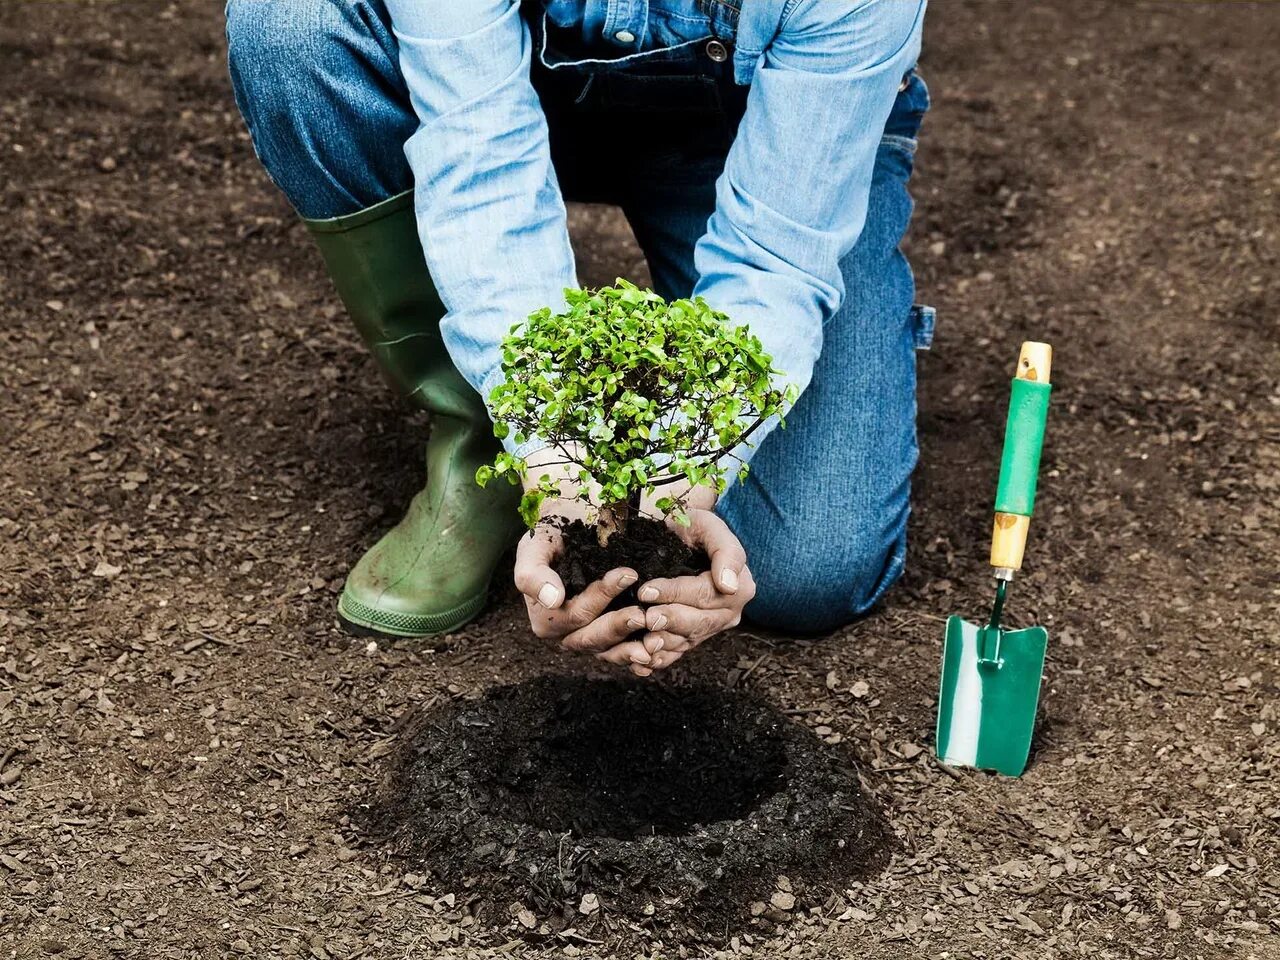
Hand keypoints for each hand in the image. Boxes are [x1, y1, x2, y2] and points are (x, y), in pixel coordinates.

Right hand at [513, 523, 656, 667]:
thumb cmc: (550, 538)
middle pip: (593, 637)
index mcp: (547, 618)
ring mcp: (590, 637)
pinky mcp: (610, 637)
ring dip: (632, 648)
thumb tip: (552, 599)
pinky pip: (623, 652)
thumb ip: (533, 574)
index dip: (601, 597)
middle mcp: (567, 634)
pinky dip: (640, 654)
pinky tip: (659, 652)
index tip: (628, 573)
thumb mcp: (534, 548)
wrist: (570, 531)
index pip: (576, 613)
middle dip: (619, 626)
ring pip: (610, 650)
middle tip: (644, 614)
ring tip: (655, 639)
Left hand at [631, 508, 753, 675]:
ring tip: (644, 643)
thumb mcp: (711, 527)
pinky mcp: (693, 637)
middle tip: (646, 618)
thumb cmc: (694, 527)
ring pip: (688, 641)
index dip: (675, 593)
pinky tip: (643, 663)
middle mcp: (728, 611)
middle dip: (670, 620)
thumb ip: (726, 552)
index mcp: (739, 586)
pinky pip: (678, 652)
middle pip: (699, 622)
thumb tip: (729, 585)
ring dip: (665, 644)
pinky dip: (661, 659)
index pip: (705, 594)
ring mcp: (710, 627)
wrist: (681, 537)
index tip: (647, 590)